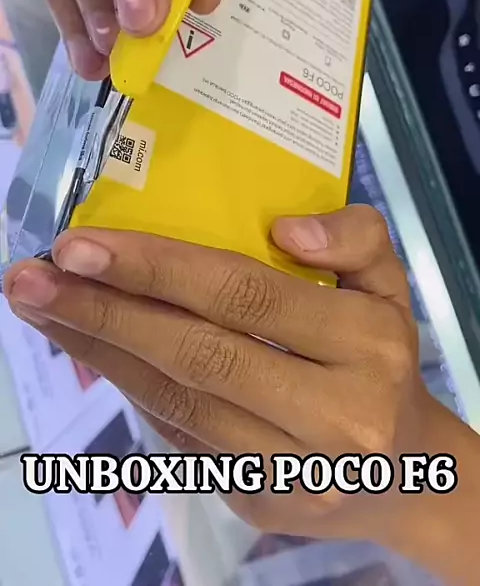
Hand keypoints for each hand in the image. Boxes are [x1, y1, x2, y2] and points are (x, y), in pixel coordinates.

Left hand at [4, 205, 435, 542]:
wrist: (402, 468)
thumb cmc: (383, 356)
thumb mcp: (388, 282)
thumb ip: (352, 238)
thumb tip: (284, 228)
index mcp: (365, 345)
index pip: (245, 295)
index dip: (159, 268)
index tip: (81, 243)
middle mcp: (330, 415)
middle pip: (198, 354)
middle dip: (105, 312)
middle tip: (33, 278)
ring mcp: (290, 469)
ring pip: (178, 402)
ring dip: (101, 352)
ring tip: (44, 308)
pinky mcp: (257, 501)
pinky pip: (180, 435)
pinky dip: (131, 388)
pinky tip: (92, 349)